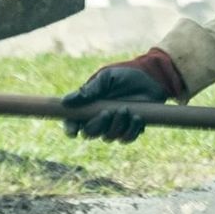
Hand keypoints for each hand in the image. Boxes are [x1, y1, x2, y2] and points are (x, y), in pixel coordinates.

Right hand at [61, 49, 185, 142]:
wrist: (149, 77)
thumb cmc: (124, 75)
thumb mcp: (105, 78)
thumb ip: (88, 91)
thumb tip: (65, 102)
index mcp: (89, 105)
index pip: (73, 122)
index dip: (70, 129)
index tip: (73, 131)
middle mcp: (99, 117)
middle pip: (90, 133)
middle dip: (98, 125)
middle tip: (108, 112)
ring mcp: (115, 125)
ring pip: (109, 137)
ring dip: (117, 125)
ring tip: (126, 109)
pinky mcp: (130, 128)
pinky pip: (126, 138)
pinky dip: (131, 130)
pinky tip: (137, 117)